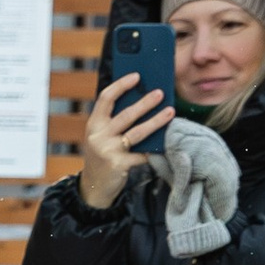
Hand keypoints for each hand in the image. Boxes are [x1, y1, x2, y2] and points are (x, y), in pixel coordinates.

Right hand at [77, 72, 170, 211]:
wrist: (94, 188)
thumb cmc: (103, 156)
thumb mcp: (102, 136)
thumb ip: (115, 121)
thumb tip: (143, 100)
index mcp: (94, 124)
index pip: (106, 98)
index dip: (121, 85)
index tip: (136, 76)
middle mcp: (98, 136)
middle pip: (125, 115)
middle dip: (145, 103)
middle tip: (161, 93)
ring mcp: (108, 151)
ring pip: (137, 133)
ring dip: (156, 121)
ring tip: (170, 112)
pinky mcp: (118, 165)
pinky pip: (141, 154)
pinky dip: (154, 149)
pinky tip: (165, 143)